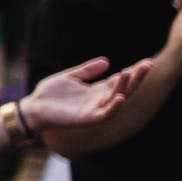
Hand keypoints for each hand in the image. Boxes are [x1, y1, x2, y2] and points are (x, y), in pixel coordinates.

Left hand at [23, 56, 150, 128]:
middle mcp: (99, 100)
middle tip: (148, 64)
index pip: (119, 80)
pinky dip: (114, 107)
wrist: (33, 108)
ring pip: (116, 99)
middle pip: (123, 88)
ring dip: (124, 87)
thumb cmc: (50, 94)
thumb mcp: (70, 77)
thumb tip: (107, 61)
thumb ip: (87, 70)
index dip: (132, 72)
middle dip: (136, 77)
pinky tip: (119, 97)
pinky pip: (105, 114)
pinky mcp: (87, 119)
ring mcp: (94, 110)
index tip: (146, 62)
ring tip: (129, 72)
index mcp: (96, 90)